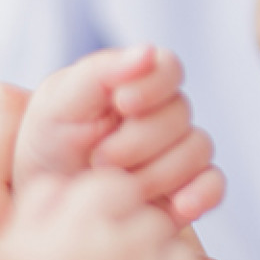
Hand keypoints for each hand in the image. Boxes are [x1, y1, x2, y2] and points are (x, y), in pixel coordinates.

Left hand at [13, 46, 223, 224]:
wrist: (46, 198)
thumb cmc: (49, 141)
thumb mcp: (58, 101)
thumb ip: (100, 72)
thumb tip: (147, 51)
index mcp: (135, 80)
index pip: (168, 68)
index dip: (152, 85)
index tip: (123, 103)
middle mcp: (163, 112)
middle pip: (181, 115)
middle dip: (138, 140)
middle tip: (99, 159)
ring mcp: (178, 151)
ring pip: (197, 150)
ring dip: (156, 171)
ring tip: (116, 185)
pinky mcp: (186, 188)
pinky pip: (214, 185)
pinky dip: (202, 194)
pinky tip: (178, 207)